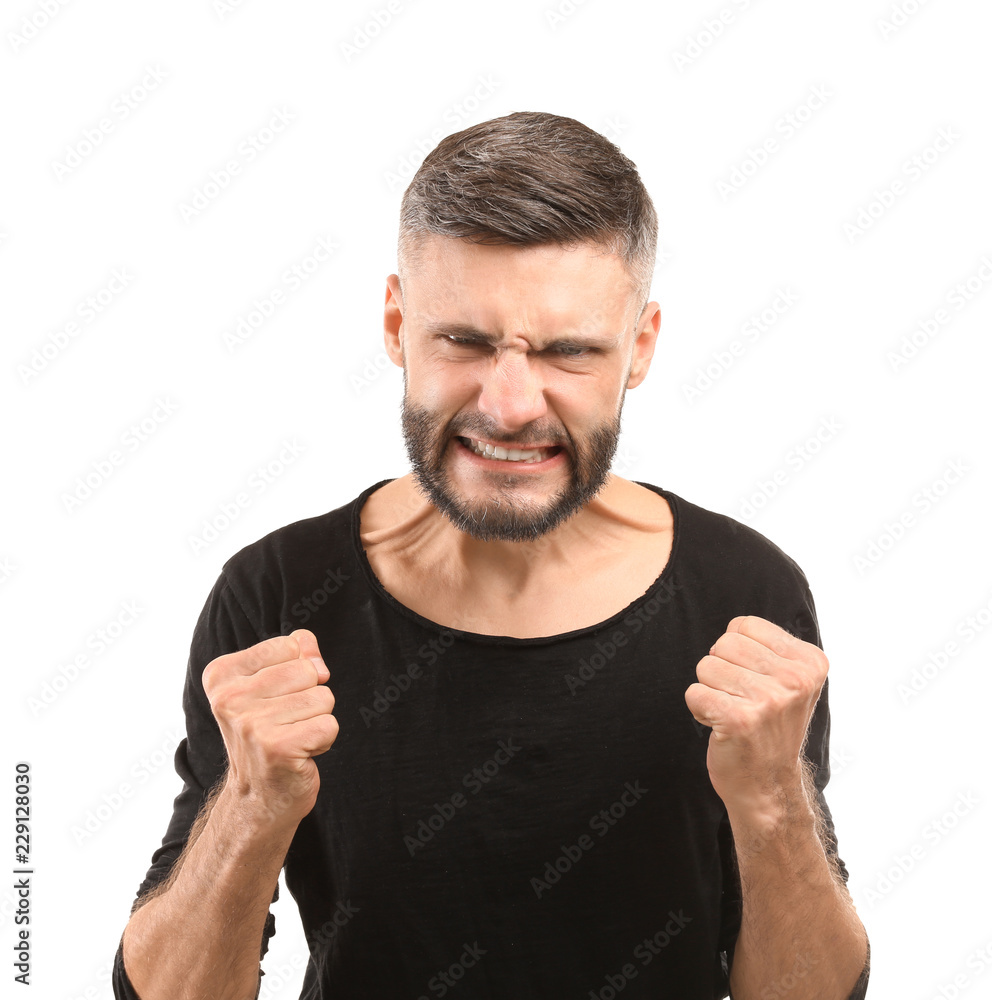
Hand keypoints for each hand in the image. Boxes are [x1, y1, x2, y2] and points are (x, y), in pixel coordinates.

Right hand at [203, 628, 337, 827]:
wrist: (257, 799)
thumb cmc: (269, 734)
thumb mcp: (272, 684)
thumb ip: (296, 652)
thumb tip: (314, 654)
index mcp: (221, 675)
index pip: (290, 645)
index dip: (297, 672)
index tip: (275, 700)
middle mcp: (229, 698)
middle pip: (308, 670)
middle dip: (310, 696)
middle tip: (286, 723)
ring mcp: (251, 724)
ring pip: (322, 697)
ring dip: (317, 719)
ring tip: (292, 738)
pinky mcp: (278, 748)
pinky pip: (329, 724)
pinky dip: (324, 740)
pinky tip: (300, 754)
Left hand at [684, 615, 827, 812]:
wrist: (768, 784)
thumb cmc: (769, 725)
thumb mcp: (788, 680)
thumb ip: (768, 647)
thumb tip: (734, 628)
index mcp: (810, 662)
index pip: (744, 625)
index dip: (737, 652)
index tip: (754, 681)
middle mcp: (796, 679)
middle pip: (723, 643)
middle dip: (720, 669)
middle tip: (739, 699)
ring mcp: (770, 700)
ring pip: (706, 666)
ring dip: (710, 690)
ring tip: (732, 712)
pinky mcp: (740, 720)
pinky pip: (694, 692)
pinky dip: (698, 708)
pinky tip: (719, 726)